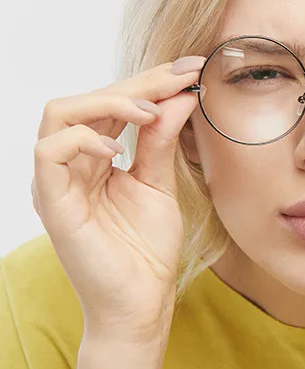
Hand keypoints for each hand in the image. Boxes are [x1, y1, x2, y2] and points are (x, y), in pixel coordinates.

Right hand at [31, 55, 206, 342]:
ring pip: (61, 113)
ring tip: (150, 112)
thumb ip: (162, 139)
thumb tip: (180, 94)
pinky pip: (49, 152)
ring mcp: (58, 181)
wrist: (142, 299)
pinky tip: (119, 150)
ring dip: (109, 102)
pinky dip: (84, 139)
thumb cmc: (147, 246)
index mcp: (96, 156)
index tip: (191, 68)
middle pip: (91, 99)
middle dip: (139, 82)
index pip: (115, 103)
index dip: (150, 81)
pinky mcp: (53, 202)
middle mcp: (73, 163)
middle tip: (182, 74)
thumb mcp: (159, 182)